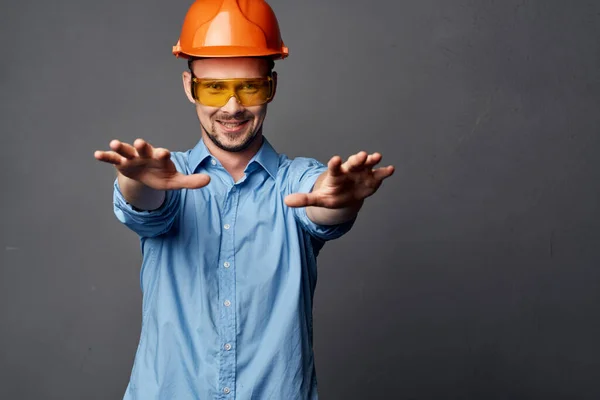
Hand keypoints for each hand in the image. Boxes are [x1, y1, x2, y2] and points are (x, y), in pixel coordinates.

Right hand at [94, 139, 209, 189]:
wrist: (147, 175)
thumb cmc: (162, 176)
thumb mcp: (176, 181)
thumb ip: (191, 181)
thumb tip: (209, 180)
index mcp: (160, 158)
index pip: (162, 155)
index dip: (163, 154)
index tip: (164, 154)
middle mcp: (145, 154)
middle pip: (144, 148)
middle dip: (141, 146)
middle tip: (139, 142)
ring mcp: (132, 157)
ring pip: (126, 150)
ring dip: (120, 147)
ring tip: (113, 143)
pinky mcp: (121, 162)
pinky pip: (112, 158)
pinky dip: (106, 156)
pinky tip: (97, 154)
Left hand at [285, 151, 393, 208]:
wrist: (346, 195)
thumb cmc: (332, 194)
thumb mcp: (319, 199)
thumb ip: (304, 199)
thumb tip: (286, 202)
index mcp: (336, 174)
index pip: (334, 168)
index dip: (334, 164)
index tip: (334, 159)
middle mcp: (350, 170)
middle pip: (353, 163)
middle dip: (356, 159)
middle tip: (360, 155)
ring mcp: (362, 173)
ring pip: (367, 164)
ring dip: (372, 160)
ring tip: (377, 157)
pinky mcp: (372, 178)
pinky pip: (379, 174)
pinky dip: (385, 171)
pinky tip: (391, 169)